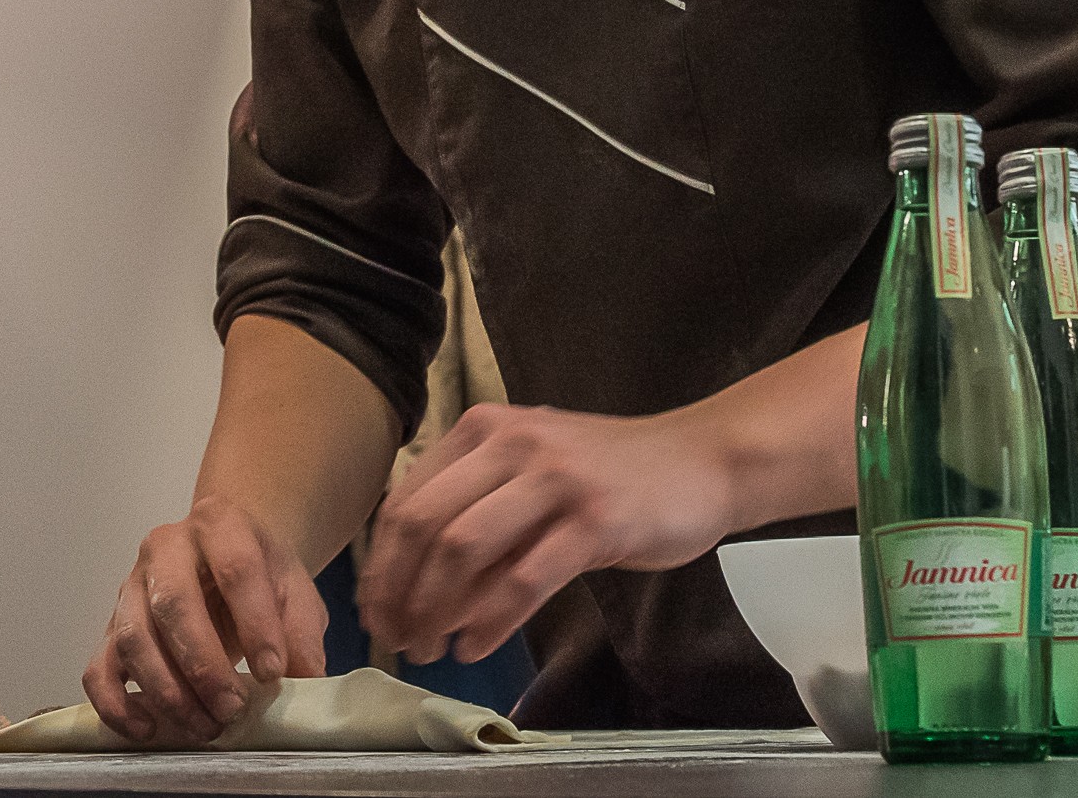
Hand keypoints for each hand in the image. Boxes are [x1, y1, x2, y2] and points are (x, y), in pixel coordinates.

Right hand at [82, 496, 328, 745]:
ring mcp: (130, 587)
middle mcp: (166, 548)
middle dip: (203, 666)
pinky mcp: (109, 628)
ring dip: (167, 692)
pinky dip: (116, 705)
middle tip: (232, 709)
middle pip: (174, 604)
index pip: (236, 569)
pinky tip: (148, 730)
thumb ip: (302, 632)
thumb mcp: (295, 592)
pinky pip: (97, 670)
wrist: (226, 559)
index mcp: (220, 524)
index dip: (255, 625)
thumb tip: (306, 680)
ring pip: (133, 639)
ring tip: (205, 725)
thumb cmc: (261, 577)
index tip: (272, 673)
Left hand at [355, 404, 737, 666]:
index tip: (375, 612)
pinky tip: (477, 646)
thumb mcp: (532, 468)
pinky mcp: (595, 520)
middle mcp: (514, 443)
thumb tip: (406, 578)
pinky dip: (490, 622)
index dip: (381, 567)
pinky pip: (523, 580)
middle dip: (400, 595)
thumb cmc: (611, 474)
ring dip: (437, 612)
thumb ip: (475, 503)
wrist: (701, 461)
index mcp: (486, 428)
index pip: (407, 501)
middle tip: (397, 640)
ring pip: (465, 551)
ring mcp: (556, 479)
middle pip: (426, 527)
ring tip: (431, 649)